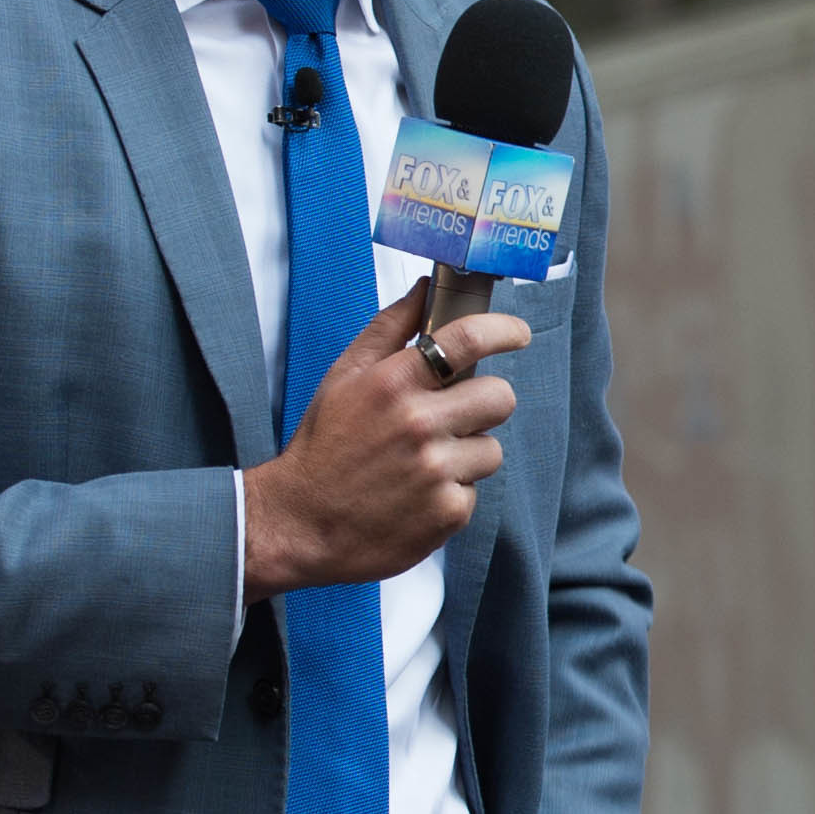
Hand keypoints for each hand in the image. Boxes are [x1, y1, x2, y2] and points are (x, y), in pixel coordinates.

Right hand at [245, 281, 528, 594]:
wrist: (298, 525)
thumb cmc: (323, 448)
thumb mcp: (343, 379)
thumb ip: (388, 330)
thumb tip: (423, 288)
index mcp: (392, 384)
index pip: (469, 340)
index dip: (505, 331)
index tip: (517, 334)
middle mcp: (418, 424)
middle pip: (500, 397)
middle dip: (484, 403)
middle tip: (456, 415)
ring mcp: (437, 471)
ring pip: (491, 449)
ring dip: (466, 454)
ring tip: (421, 464)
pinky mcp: (449, 512)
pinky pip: (475, 490)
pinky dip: (451, 493)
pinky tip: (416, 496)